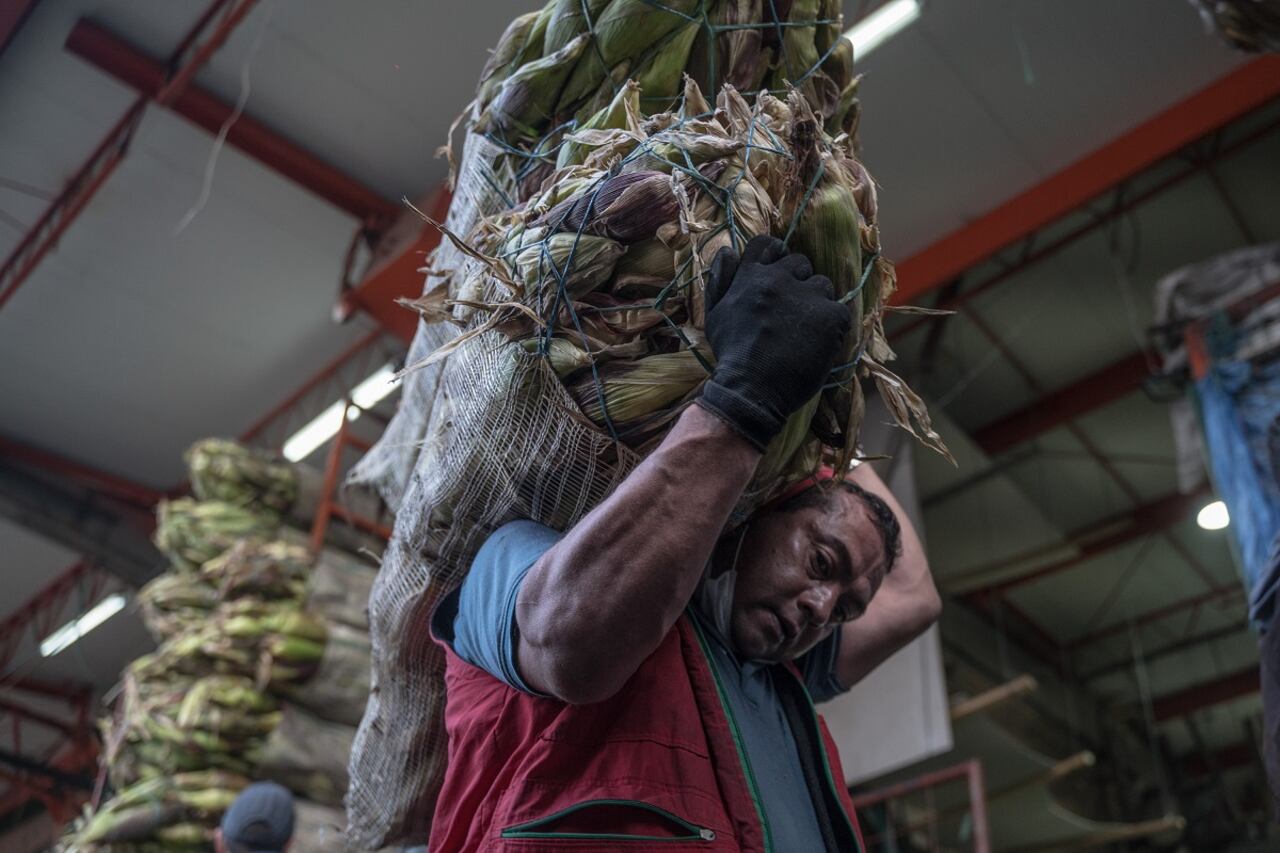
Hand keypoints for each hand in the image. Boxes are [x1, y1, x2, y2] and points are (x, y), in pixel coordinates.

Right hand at [696, 235, 850, 450]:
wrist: (752, 389)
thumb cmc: (731, 356)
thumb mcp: (715, 315)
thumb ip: (720, 280)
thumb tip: (728, 250)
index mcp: (750, 276)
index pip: (766, 244)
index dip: (775, 255)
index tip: (779, 273)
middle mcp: (779, 278)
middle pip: (800, 262)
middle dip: (798, 280)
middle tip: (793, 309)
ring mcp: (807, 295)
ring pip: (823, 284)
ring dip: (817, 301)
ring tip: (807, 329)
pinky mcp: (830, 315)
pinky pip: (840, 310)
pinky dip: (833, 325)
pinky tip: (820, 343)